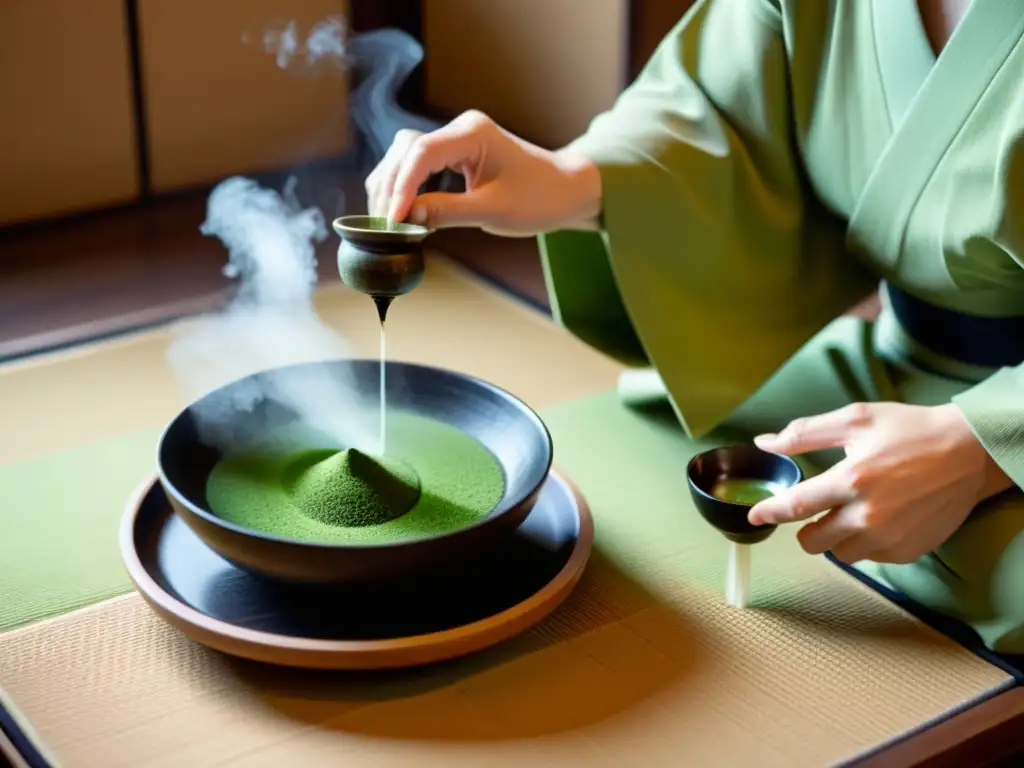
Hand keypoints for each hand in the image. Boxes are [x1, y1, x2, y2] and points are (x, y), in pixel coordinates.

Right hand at [365, 110, 601, 235]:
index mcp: (473, 133)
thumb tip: (406, 217)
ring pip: (405, 154)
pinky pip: (417, 164)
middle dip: (390, 187)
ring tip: (387, 220)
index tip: (392, 220)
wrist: (565, 191)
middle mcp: (460, 128)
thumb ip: (446, 211)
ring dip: (392, 185)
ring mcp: (456, 138)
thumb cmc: (539, 199)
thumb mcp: (492, 211)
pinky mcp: (454, 152)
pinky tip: (400, 209)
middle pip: (405, 149)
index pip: (421, 153)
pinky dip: (405, 185)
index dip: (402, 187)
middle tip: (383, 225)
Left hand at [747, 402, 1012, 563]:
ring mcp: (890, 538)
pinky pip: (870, 558)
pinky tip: (879, 518)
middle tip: (817, 509)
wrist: (969, 453)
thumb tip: (765, 443)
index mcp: (852, 479)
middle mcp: (868, 515)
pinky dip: (866, 543)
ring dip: (836, 537)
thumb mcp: (856, 419)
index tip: (754, 515)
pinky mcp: (908, 551)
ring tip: (853, 511)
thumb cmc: (909, 430)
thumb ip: (805, 433)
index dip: (769, 512)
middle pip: (812, 541)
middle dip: (805, 528)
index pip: (796, 506)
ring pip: (840, 554)